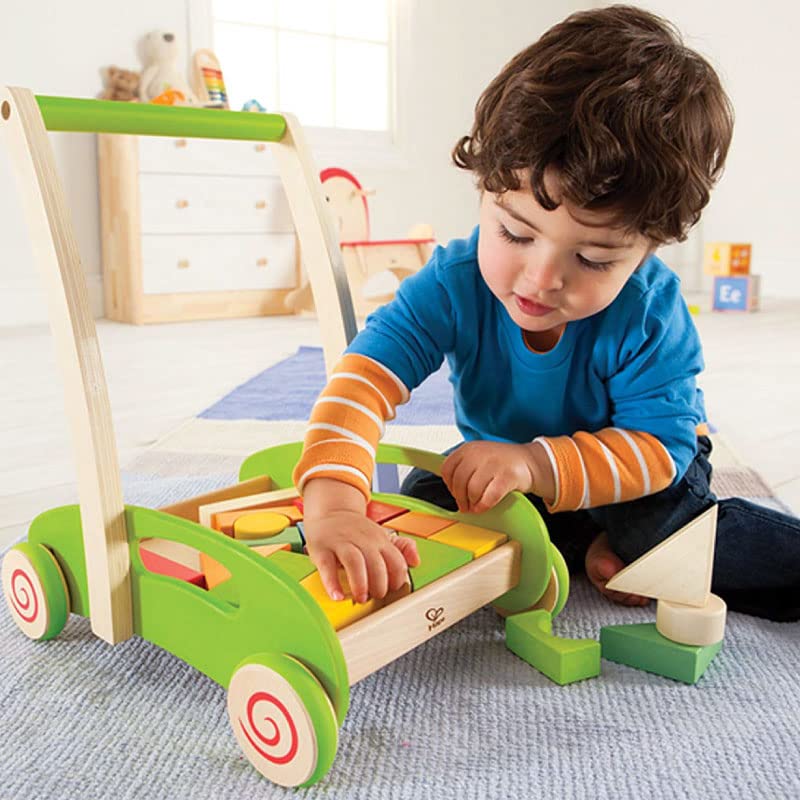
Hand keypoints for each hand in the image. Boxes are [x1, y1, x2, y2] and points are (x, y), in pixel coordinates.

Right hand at [303, 508, 419, 603]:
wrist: (330, 511)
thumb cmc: (357, 531)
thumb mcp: (381, 536)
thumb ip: (402, 548)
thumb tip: (416, 561)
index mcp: (380, 540)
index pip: (396, 561)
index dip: (397, 580)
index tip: (392, 591)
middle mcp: (362, 540)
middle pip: (377, 563)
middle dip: (379, 585)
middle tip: (375, 597)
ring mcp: (341, 543)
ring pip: (355, 562)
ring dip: (360, 584)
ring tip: (360, 598)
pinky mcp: (321, 549)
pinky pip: (327, 567)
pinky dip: (332, 583)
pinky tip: (337, 596)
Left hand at [441, 440, 552, 513]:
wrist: (529, 461)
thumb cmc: (501, 463)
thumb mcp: (478, 457)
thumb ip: (463, 468)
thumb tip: (452, 490)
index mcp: (469, 448)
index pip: (447, 468)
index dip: (449, 485)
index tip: (454, 492)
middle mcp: (480, 453)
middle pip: (459, 481)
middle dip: (459, 498)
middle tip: (464, 506)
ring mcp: (494, 464)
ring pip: (473, 490)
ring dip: (472, 503)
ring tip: (474, 507)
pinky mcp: (508, 476)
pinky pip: (489, 497)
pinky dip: (483, 506)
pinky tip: (483, 507)